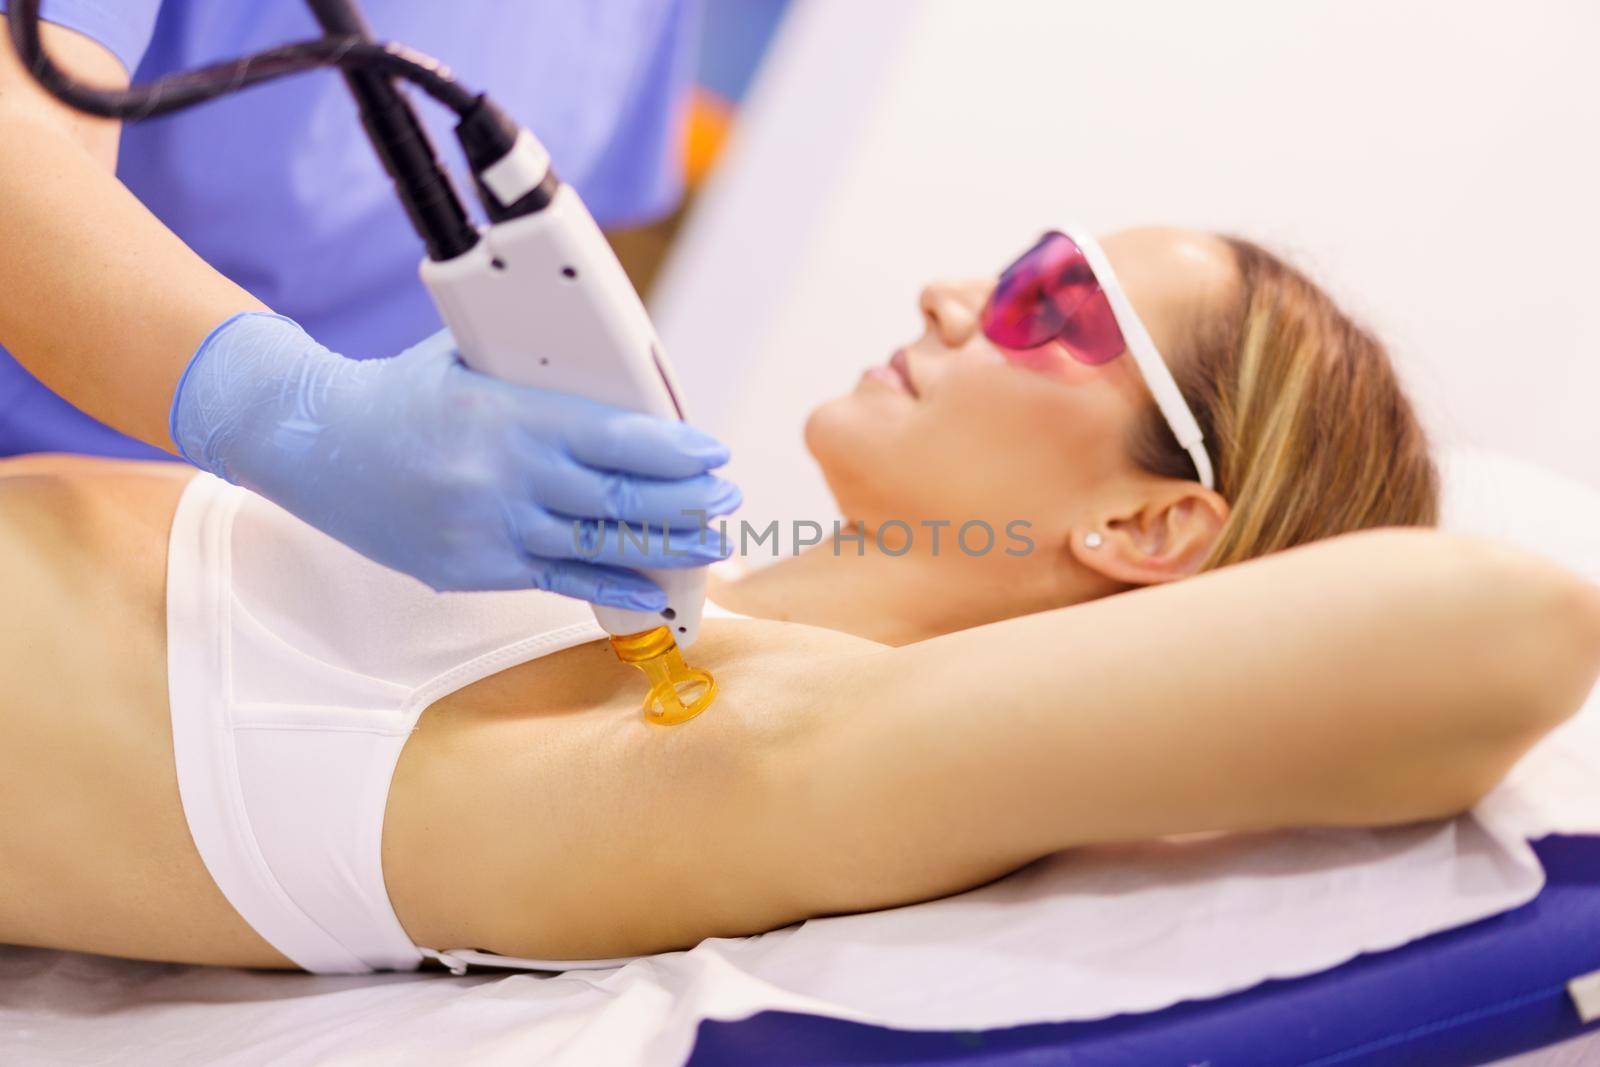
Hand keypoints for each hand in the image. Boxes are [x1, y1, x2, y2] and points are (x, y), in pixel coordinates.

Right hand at [170, 313, 738, 608]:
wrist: (313, 443)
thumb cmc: (401, 391)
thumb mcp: (471, 358)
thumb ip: (540, 370)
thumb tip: (621, 377)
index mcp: (511, 415)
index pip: (617, 436)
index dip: (676, 451)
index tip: (713, 452)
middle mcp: (506, 476)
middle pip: (621, 498)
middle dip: (688, 501)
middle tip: (730, 498)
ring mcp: (490, 529)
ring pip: (600, 546)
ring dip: (667, 547)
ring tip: (713, 544)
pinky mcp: (473, 569)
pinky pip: (558, 582)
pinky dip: (612, 589)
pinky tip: (655, 593)